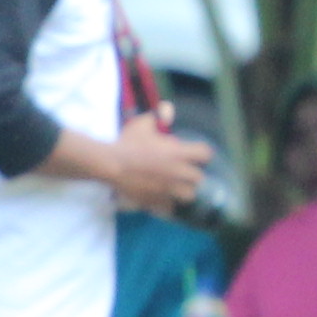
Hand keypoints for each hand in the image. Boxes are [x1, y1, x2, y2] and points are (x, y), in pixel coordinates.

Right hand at [81, 119, 217, 213]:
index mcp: (179, 153)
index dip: (202, 154)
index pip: (205, 154)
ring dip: (185, 191)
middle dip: (193, 174)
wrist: (111, 165)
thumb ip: (158, 117)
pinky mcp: (157, 201)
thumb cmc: (128, 142)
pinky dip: (169, 204)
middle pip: (199, 178)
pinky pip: (170, 207)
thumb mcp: (143, 124)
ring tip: (177, 187)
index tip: (196, 154)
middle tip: (185, 171)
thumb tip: (168, 109)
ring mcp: (169, 189)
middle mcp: (178, 173)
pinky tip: (163, 198)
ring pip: (189, 195)